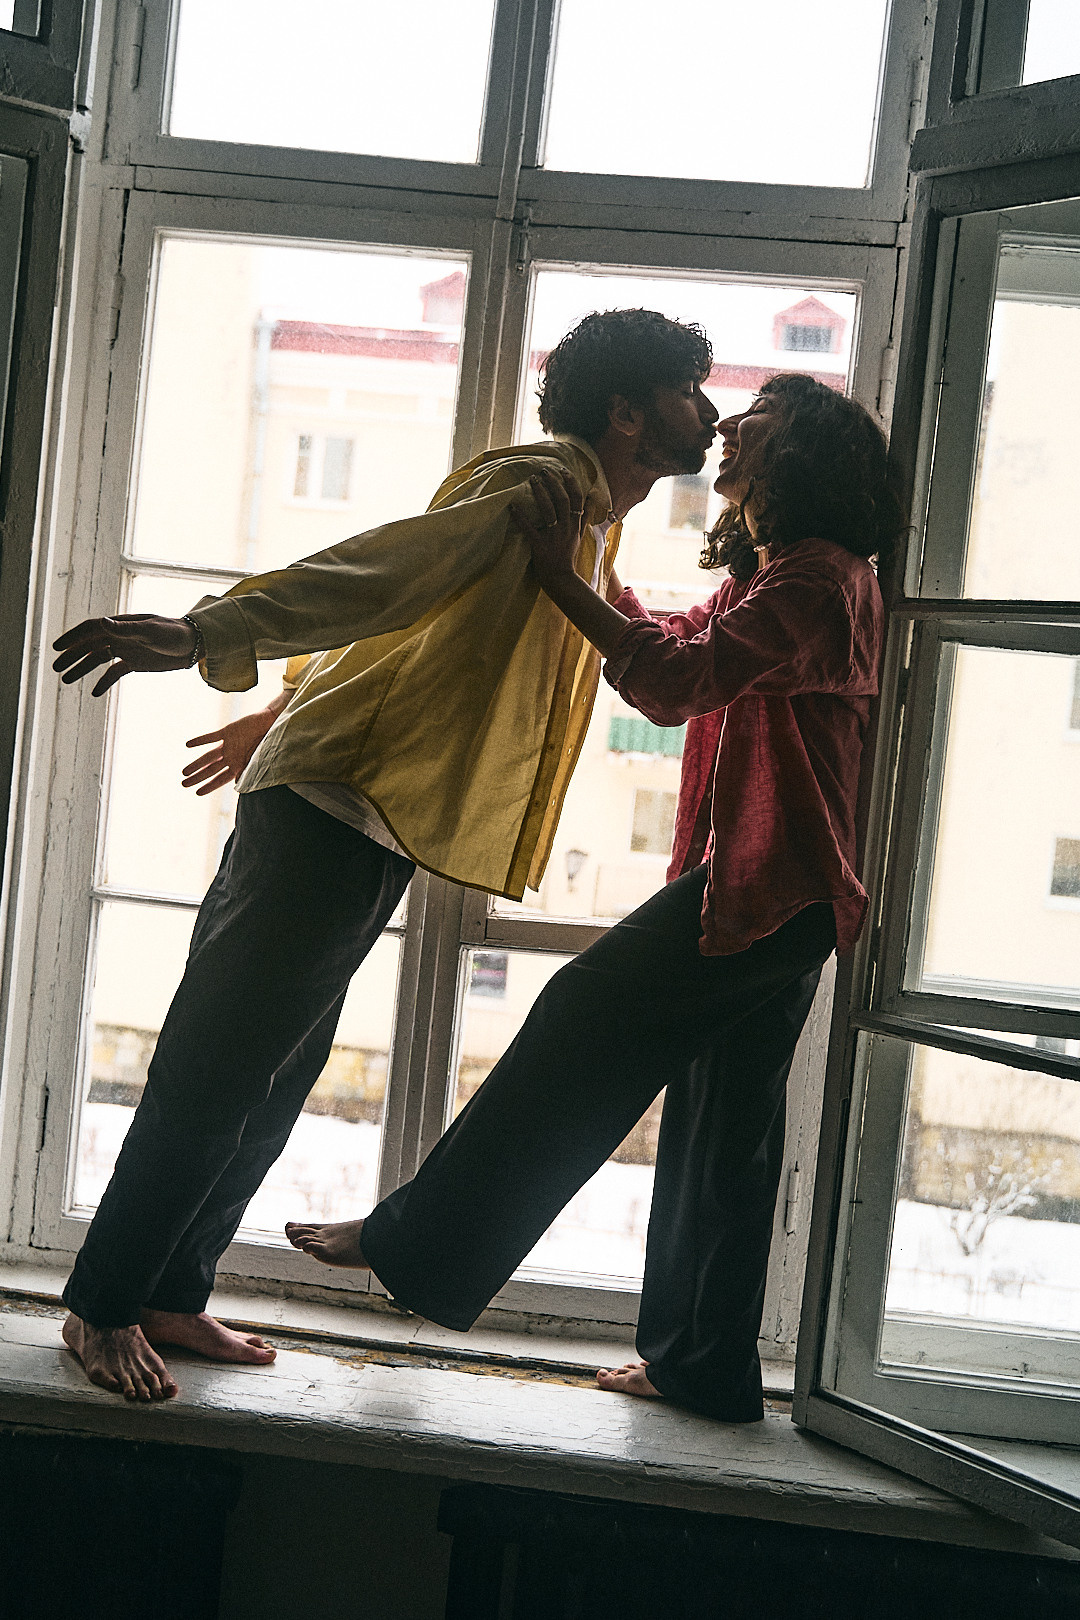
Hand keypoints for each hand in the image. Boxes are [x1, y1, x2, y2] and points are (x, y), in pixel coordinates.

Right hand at [52, 614, 197, 695]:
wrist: (195, 644)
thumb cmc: (174, 633)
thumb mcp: (151, 631)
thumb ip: (126, 629)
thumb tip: (102, 622)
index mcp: (121, 624)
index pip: (90, 629)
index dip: (72, 637)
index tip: (57, 648)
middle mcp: (120, 635)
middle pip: (90, 645)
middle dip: (72, 656)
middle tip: (55, 668)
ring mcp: (127, 649)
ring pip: (98, 659)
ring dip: (82, 668)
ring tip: (66, 680)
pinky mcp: (135, 662)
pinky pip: (114, 672)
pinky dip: (104, 681)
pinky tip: (94, 692)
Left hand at [182, 707, 277, 795]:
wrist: (271, 723)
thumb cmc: (268, 743)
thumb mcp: (260, 761)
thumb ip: (249, 772)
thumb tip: (240, 785)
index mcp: (238, 766)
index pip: (221, 779)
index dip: (209, 786)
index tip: (197, 793)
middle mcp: (231, 757)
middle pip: (210, 770)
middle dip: (197, 777)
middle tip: (183, 784)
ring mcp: (228, 745)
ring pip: (208, 757)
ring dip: (196, 764)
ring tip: (184, 771)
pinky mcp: (227, 731)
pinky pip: (211, 737)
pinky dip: (200, 740)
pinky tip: (188, 745)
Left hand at [511, 469, 585, 586]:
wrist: (560, 578)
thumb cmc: (567, 556)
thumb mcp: (579, 535)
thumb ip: (584, 517)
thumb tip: (591, 500)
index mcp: (575, 524)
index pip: (577, 498)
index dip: (570, 482)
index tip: (563, 470)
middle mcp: (566, 528)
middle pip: (562, 500)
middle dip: (553, 483)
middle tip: (543, 471)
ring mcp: (553, 536)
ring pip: (548, 510)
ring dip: (540, 492)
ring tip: (532, 479)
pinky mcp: (540, 546)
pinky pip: (529, 529)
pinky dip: (520, 516)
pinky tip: (512, 506)